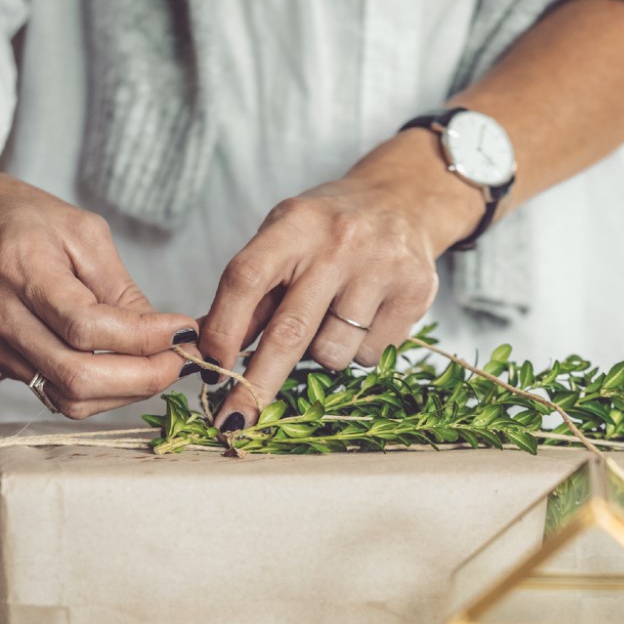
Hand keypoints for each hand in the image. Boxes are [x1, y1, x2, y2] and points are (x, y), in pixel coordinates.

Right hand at [0, 167, 197, 418]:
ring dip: (125, 393)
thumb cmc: (11, 213)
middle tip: (179, 361)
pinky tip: (125, 370)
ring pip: (70, 398)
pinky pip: (57, 395)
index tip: (184, 331)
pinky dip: (101, 391)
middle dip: (144, 378)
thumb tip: (161, 334)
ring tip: (157, 367)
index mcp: (22, 272)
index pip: (90, 327)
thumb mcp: (78, 230)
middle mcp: (3, 317)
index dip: (146, 338)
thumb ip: (119, 287)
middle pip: (80, 377)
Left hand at [198, 130, 480, 428]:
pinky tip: (365, 319)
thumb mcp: (283, 241)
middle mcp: (339, 243)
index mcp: (295, 224)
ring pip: (332, 353)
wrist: (402, 202)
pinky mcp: (415, 294)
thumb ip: (252, 293)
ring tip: (333, 322)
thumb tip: (209, 353)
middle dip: (258, 384)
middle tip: (236, 421)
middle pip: (289, 330)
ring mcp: (381, 268)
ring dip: (321, 357)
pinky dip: (359, 351)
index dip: (223, 329)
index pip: (246, 279)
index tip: (211, 370)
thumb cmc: (327, 232)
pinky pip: (370, 356)